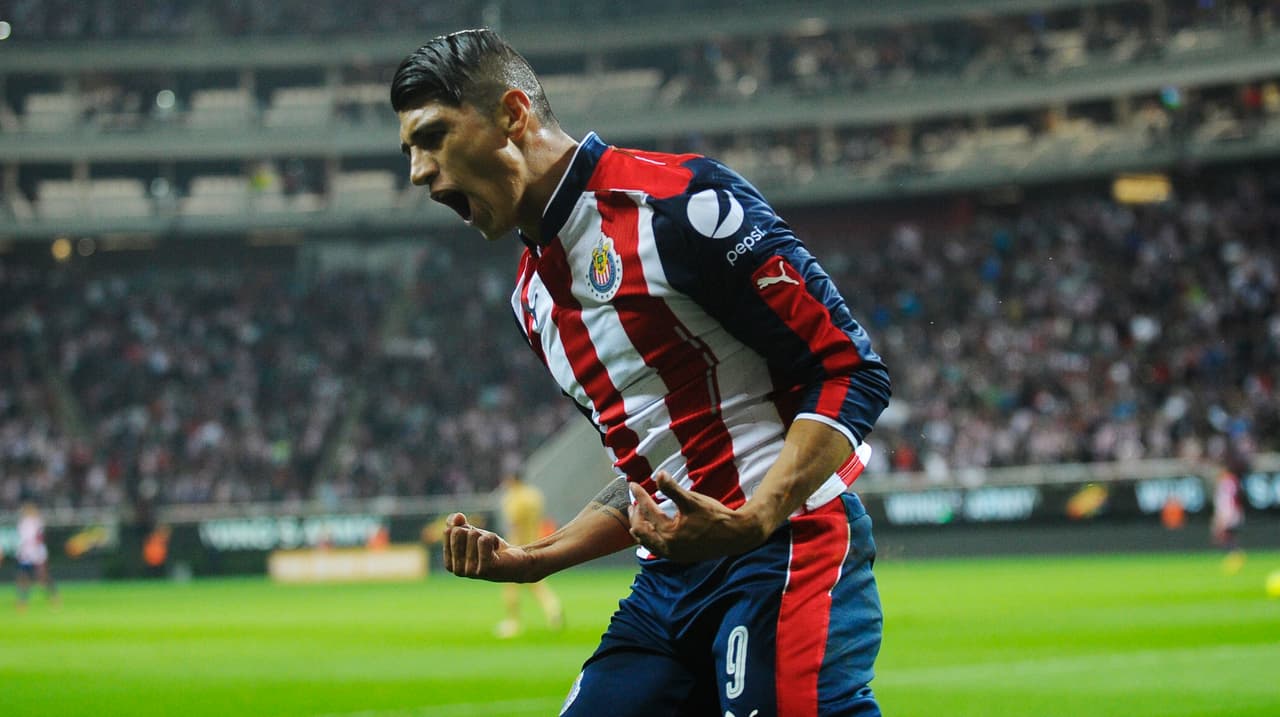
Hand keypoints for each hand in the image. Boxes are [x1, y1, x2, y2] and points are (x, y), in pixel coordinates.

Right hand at [441, 512, 538, 582]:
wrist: (515, 561)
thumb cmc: (490, 547)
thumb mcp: (470, 532)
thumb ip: (457, 523)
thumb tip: (457, 518)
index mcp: (449, 564)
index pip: (449, 531)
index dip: (465, 529)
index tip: (474, 541)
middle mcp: (457, 571)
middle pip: (458, 532)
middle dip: (474, 532)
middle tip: (484, 544)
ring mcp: (470, 572)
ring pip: (472, 535)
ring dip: (487, 536)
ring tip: (492, 548)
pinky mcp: (485, 568)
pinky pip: (484, 540)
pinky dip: (494, 538)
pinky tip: (497, 550)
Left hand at [627, 472, 771, 562]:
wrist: (736, 536)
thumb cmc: (715, 516)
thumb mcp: (693, 499)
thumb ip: (672, 489)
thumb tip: (657, 474)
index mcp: (669, 533)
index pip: (647, 511)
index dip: (639, 496)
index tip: (632, 485)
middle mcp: (668, 547)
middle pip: (641, 530)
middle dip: (635, 514)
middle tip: (633, 502)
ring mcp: (673, 555)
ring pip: (647, 542)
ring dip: (641, 528)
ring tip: (638, 515)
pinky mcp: (680, 557)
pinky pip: (657, 549)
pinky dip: (651, 537)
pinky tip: (654, 529)